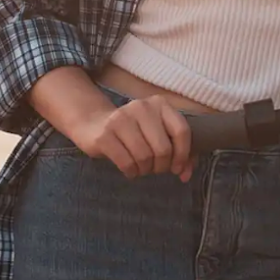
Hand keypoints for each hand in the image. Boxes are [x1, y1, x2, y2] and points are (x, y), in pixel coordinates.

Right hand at [67, 96, 193, 181]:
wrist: (94, 124)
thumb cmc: (134, 132)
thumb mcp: (158, 134)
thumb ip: (178, 152)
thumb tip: (185, 175)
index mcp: (160, 104)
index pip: (181, 131)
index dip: (183, 155)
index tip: (177, 168)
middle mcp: (142, 107)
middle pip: (163, 148)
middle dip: (162, 166)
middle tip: (156, 169)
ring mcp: (121, 119)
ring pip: (144, 157)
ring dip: (145, 170)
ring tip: (142, 168)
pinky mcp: (105, 134)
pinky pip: (126, 162)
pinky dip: (131, 172)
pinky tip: (130, 169)